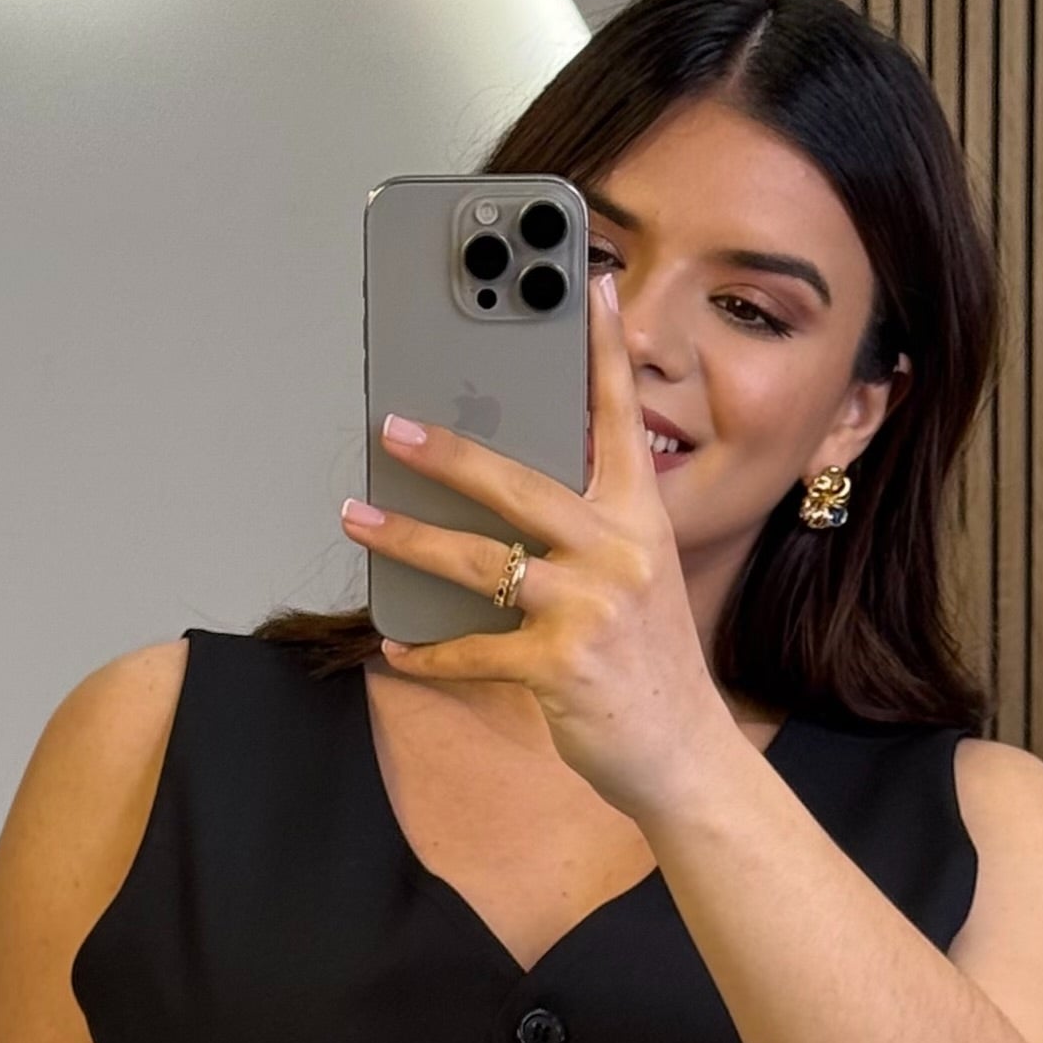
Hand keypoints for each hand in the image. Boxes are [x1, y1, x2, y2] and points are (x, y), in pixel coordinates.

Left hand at [343, 274, 738, 825]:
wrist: (686, 758)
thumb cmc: (649, 666)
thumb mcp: (637, 581)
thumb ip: (590, 531)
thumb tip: (506, 494)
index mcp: (642, 519)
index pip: (621, 419)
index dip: (603, 350)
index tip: (586, 284)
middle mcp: (620, 553)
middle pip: (520, 483)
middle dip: (448, 452)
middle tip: (391, 428)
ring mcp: (592, 609)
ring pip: (480, 561)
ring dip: (407, 539)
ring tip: (356, 518)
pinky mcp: (563, 666)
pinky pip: (475, 650)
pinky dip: (430, 651)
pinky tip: (398, 644)